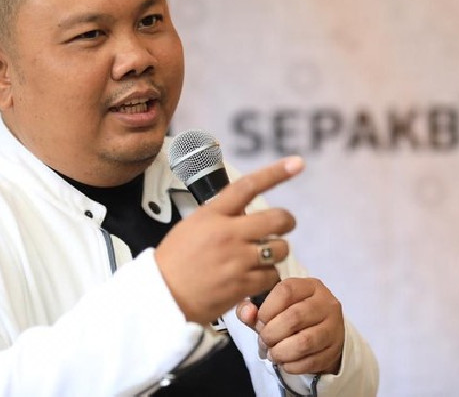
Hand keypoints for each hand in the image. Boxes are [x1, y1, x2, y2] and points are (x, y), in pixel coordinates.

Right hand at [155, 157, 304, 324]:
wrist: (161, 295)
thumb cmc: (174, 260)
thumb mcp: (192, 225)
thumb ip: (220, 215)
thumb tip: (247, 210)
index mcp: (213, 214)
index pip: (248, 186)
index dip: (276, 173)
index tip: (296, 163)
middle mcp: (228, 233)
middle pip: (277, 218)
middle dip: (287, 221)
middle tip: (284, 226)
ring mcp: (237, 259)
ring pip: (280, 249)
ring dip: (277, 252)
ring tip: (262, 257)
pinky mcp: (243, 284)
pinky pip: (272, 275)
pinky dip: (268, 276)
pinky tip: (255, 278)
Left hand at [236, 277, 344, 374]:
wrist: (322, 332)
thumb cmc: (292, 315)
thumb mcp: (273, 306)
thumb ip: (252, 309)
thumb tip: (246, 313)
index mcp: (310, 286)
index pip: (286, 291)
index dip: (267, 308)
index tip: (259, 320)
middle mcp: (326, 303)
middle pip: (294, 317)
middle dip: (272, 333)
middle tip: (263, 340)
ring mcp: (334, 327)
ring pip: (304, 342)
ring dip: (281, 352)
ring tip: (272, 353)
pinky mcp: (335, 350)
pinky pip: (311, 361)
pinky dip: (292, 365)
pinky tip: (285, 362)